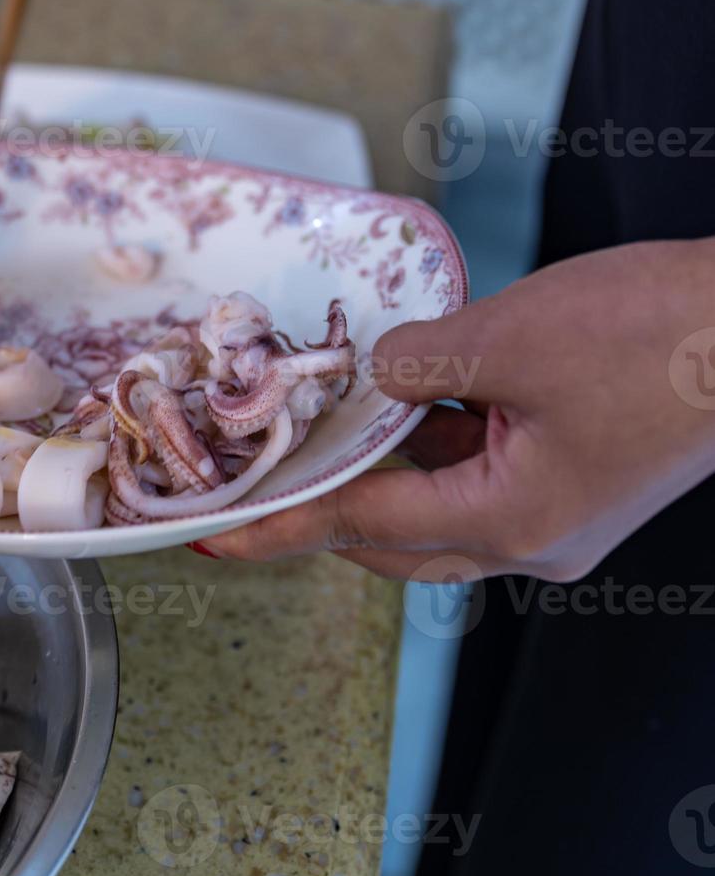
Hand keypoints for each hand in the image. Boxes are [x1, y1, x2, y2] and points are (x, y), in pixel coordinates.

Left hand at [190, 237, 714, 581]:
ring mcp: (562, 516)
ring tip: (331, 426)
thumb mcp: (509, 338)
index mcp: (511, 521)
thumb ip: (417, 363)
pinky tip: (413, 399)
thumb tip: (374, 375)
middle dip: (327, 508)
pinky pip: (482, 476)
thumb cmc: (660, 335)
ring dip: (386, 471)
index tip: (214, 540)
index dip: (280, 525)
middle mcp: (534, 538)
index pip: (361, 525)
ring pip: (439, 509)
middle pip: (395, 539)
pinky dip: (436, 446)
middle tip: (262, 481)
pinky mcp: (580, 481)